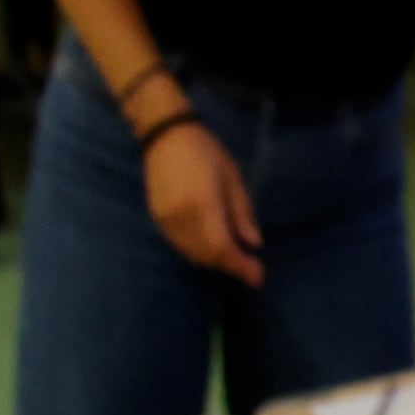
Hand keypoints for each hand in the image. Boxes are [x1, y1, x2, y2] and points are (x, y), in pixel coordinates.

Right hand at [139, 116, 263, 283]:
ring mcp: (165, 219)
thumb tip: (253, 243)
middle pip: (206, 256)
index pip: (221, 247)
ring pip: (191, 254)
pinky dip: (198, 253)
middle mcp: (180, 217)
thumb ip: (242, 213)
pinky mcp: (156, 218)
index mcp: (202, 204)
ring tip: (235, 261)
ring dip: (214, 262)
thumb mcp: (233, 178)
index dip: (240, 266)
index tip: (258, 276)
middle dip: (230, 266)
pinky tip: (212, 249)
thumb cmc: (206, 152)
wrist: (166, 137)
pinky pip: (180, 245)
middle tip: (251, 270)